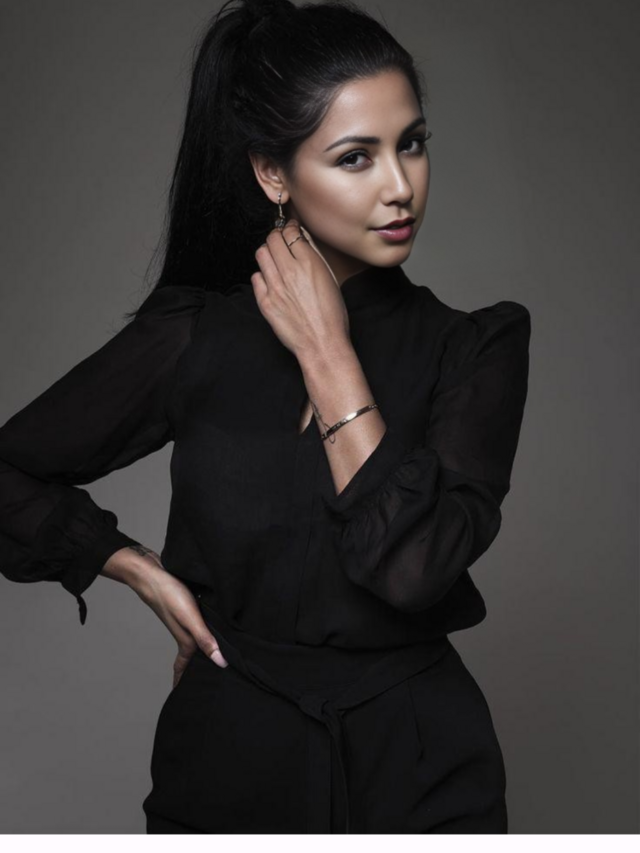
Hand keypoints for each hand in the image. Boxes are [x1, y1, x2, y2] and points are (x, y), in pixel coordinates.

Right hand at [111, 548, 228, 686]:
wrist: (151, 572)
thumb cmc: (169, 595)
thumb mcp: (191, 619)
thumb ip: (205, 640)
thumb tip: (220, 663)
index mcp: (185, 639)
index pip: (185, 666)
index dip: (185, 680)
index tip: (185, 695)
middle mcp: (184, 630)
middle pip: (192, 653)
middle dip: (198, 666)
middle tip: (208, 678)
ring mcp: (184, 618)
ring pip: (195, 637)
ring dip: (203, 646)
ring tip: (213, 654)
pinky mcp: (185, 605)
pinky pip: (197, 622)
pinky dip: (204, 627)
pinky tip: (212, 622)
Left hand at [251, 220, 349, 359]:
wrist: (322, 343)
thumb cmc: (332, 315)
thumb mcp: (330, 279)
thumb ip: (315, 257)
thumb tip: (303, 239)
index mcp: (309, 264)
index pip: (291, 232)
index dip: (290, 228)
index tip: (290, 229)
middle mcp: (289, 272)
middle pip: (273, 239)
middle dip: (277, 236)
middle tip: (281, 241)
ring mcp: (274, 287)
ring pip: (261, 254)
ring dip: (268, 253)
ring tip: (275, 260)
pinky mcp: (265, 302)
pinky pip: (256, 277)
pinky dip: (262, 275)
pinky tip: (271, 281)